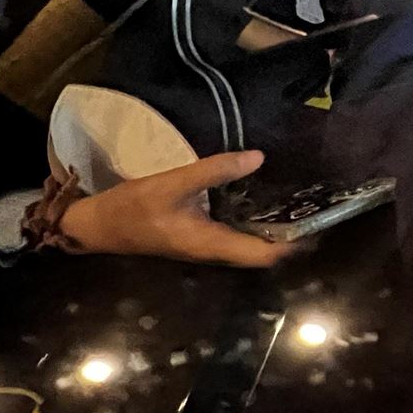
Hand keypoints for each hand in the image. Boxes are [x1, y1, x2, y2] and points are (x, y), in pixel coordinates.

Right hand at [60, 151, 295, 267]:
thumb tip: (258, 158)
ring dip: (268, 225)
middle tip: (312, 203)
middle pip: (261, 250)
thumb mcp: (173, 184)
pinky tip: (258, 195)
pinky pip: (233, 230)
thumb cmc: (133, 208)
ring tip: (294, 197)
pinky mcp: (198, 234)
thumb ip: (214, 171)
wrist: (97, 226)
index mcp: (211, 244)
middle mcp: (213, 250)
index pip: (263, 255)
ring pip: (247, 240)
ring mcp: (205, 244)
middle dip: (286, 232)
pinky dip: (249, 216)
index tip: (315, 222)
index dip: (291, 244)